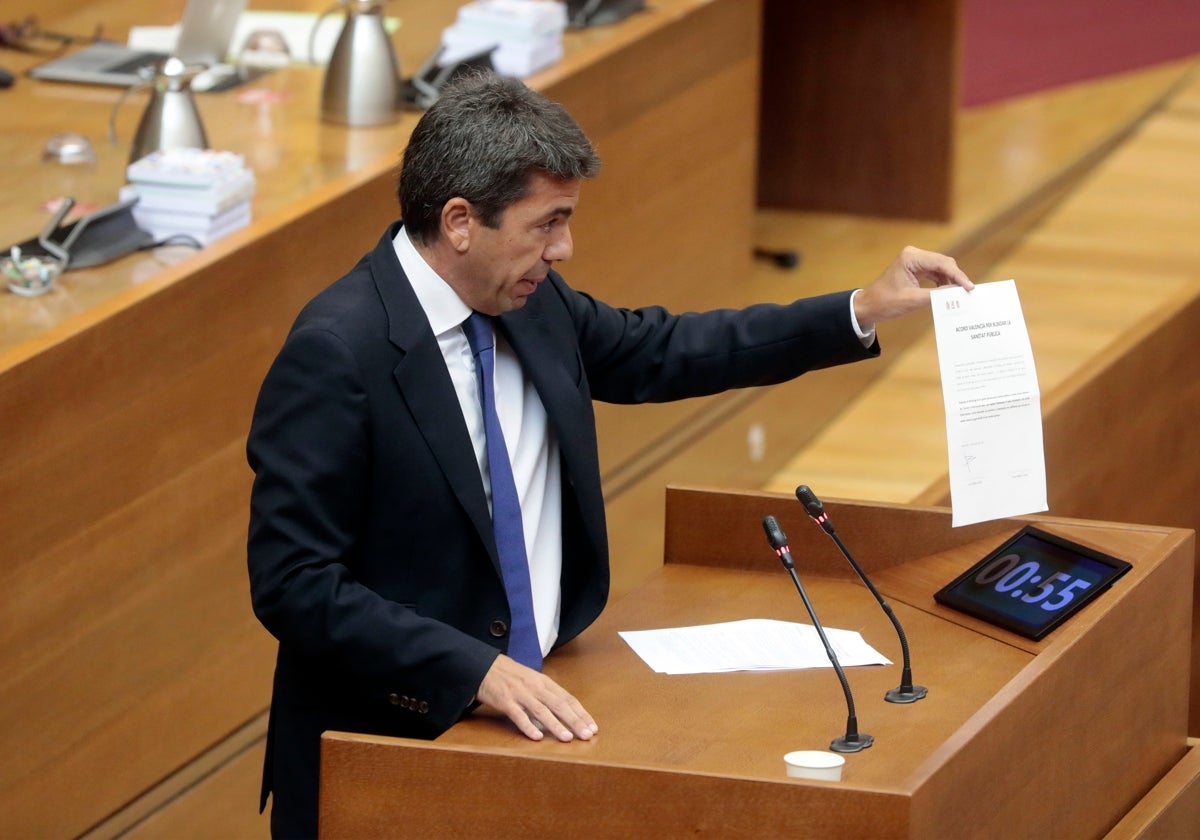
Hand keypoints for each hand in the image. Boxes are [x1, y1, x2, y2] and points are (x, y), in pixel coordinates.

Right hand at [475, 655, 598, 741]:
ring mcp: (520, 694)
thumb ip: (547, 694)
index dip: (581, 713)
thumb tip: (566, 711)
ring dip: (556, 725)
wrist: (485, 666)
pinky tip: (537, 737)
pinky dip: (528, 727)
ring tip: (568, 738)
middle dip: (575, 721)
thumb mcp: (533, 680)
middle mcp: (535, 687)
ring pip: (541, 711)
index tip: (593, 727)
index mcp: (544, 682)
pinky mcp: (505, 701)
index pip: (568, 699)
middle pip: (559, 705)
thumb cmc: (511, 675)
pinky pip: (518, 715)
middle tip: (587, 735)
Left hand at [853, 246, 973, 328]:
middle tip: (967, 293)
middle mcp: (914, 255)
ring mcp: (915, 261)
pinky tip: (949, 293)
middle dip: (956, 278)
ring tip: (959, 295)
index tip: (969, 288)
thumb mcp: (913, 300)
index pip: (942, 263)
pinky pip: (935, 273)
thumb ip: (937, 296)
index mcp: (911, 257)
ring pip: (941, 268)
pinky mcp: (916, 268)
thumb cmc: (885, 302)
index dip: (958, 276)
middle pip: (944, 263)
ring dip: (950, 281)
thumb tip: (959, 293)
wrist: (868, 306)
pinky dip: (943, 282)